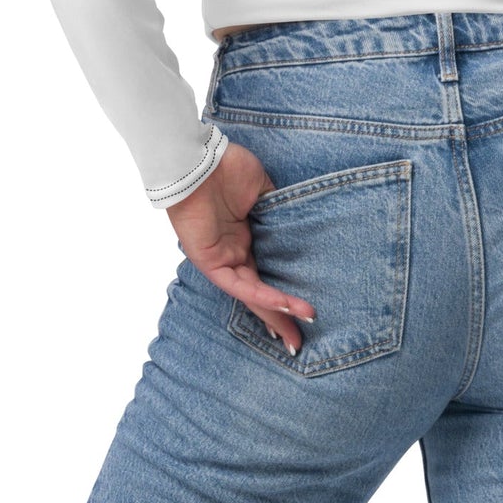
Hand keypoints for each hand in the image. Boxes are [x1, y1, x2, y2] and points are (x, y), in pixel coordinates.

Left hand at [165, 139, 316, 354]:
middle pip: (259, 293)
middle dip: (279, 318)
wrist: (198, 159)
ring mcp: (221, 259)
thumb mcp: (261, 188)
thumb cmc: (226, 167)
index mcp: (244, 237)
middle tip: (298, 343)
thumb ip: (276, 209)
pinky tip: (281, 305)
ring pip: (250, 294)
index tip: (305, 311)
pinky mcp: (209, 261)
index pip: (266, 272)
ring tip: (296, 333)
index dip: (284, 292)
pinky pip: (238, 284)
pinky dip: (260, 295)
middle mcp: (233, 252)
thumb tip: (296, 220)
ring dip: (274, 313)